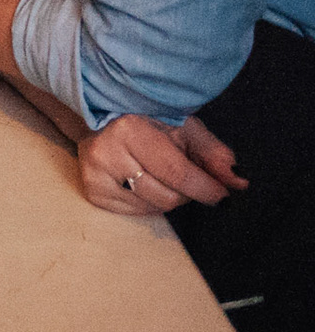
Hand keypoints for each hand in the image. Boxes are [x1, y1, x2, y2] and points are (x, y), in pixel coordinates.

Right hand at [78, 114, 245, 214]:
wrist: (100, 119)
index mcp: (130, 130)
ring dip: (167, 197)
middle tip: (185, 176)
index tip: (223, 195)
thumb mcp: (183, 129)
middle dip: (186, 192)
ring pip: (153, 206)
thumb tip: (239, 182)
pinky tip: (141, 181)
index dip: (206, 188)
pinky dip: (147, 202)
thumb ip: (213, 155)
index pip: (177, 173)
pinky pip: (134, 211)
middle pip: (168, 196)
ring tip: (160, 175)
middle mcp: (106, 153)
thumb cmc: (148, 123)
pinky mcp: (92, 191)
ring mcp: (95, 174)